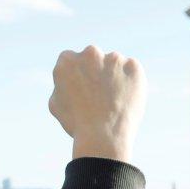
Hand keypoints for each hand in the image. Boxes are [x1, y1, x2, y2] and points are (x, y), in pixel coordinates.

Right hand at [49, 46, 145, 162]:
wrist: (104, 135)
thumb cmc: (77, 123)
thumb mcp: (55, 104)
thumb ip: (60, 85)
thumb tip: (68, 79)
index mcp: (67, 61)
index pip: (71, 59)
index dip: (77, 75)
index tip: (82, 88)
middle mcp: (90, 53)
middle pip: (93, 58)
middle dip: (96, 72)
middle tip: (98, 96)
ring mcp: (113, 58)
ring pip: (114, 65)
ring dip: (114, 77)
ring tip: (113, 102)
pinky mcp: (133, 66)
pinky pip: (132, 72)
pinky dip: (130, 83)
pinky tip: (124, 100)